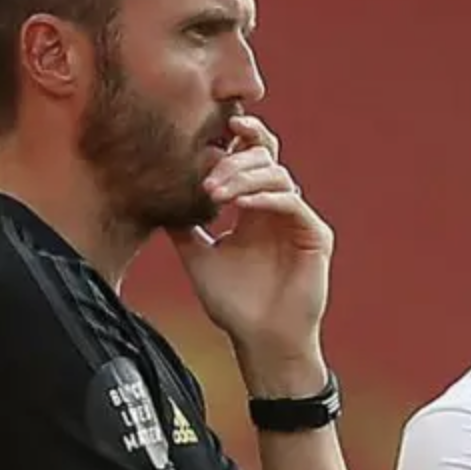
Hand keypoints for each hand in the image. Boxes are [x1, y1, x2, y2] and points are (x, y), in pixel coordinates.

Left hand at [168, 116, 332, 394]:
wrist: (261, 342)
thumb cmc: (235, 306)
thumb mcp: (198, 257)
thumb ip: (184, 227)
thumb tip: (155, 197)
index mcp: (255, 208)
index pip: (250, 160)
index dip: (238, 138)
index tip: (214, 128)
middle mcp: (278, 208)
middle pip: (267, 157)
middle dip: (236, 156)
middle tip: (208, 174)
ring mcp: (299, 220)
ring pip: (278, 176)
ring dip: (244, 178)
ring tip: (215, 193)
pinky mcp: (315, 235)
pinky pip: (292, 203)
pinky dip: (266, 198)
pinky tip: (240, 205)